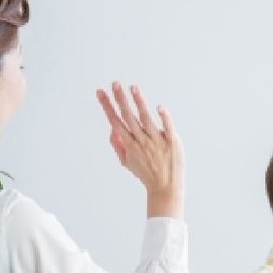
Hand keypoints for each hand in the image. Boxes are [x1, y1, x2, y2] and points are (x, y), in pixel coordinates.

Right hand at [96, 82, 183, 217]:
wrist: (165, 188)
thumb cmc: (146, 174)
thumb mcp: (127, 162)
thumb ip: (118, 145)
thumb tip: (112, 128)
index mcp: (130, 145)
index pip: (116, 121)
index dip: (107, 107)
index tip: (101, 92)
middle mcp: (142, 141)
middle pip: (129, 117)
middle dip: (121, 100)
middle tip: (115, 84)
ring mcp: (157, 141)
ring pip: (146, 119)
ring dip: (139, 103)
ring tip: (133, 88)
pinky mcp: (172, 143)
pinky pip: (168, 128)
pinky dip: (164, 118)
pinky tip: (159, 107)